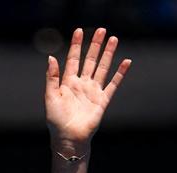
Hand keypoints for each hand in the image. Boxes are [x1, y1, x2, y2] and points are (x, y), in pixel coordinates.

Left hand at [45, 27, 130, 152]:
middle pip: (90, 60)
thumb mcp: (50, 96)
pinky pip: (113, 84)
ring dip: (108, 54)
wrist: (69, 138)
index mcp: (68, 82)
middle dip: (95, 45)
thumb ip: (52, 77)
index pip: (73, 59)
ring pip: (102, 68)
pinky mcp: (102, 101)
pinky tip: (126, 62)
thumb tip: (51, 57)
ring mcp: (93, 92)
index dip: (76, 45)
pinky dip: (120, 74)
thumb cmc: (56, 120)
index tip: (79, 31)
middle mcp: (82, 84)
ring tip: (113, 39)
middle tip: (101, 30)